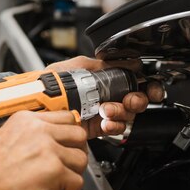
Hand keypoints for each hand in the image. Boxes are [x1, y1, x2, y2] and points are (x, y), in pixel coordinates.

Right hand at [0, 110, 87, 189]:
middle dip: (78, 150)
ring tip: (66, 182)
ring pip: (81, 158)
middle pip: (78, 134)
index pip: (65, 117)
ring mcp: (49, 150)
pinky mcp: (55, 171)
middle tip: (72, 163)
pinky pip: (77, 181)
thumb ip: (26, 135)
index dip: (71, 132)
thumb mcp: (2, 138)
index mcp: (26, 120)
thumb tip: (46, 141)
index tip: (71, 141)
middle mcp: (40, 131)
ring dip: (75, 173)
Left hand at [48, 56, 163, 138]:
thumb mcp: (77, 65)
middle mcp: (107, 96)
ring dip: (121, 113)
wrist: (38, 104)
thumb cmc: (51, 83)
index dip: (147, 86)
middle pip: (135, 101)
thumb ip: (102, 64)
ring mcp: (102, 113)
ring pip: (127, 116)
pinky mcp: (96, 128)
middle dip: (135, 101)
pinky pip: (114, 128)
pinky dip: (114, 126)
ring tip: (106, 111)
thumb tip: (125, 61)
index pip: (134, 82)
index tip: (151, 89)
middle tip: (128, 100)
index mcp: (105, 79)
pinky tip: (105, 122)